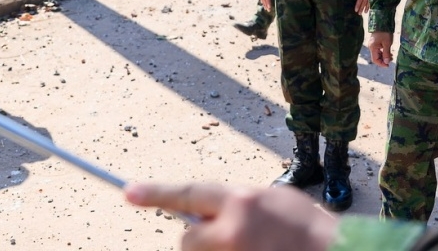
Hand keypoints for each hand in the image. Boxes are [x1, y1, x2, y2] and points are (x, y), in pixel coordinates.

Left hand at [124, 182, 336, 250]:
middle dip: (200, 243)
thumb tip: (207, 212)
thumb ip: (238, 204)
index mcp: (241, 202)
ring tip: (254, 249)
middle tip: (231, 242)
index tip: (128, 193)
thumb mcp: (273, 201)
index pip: (189, 194)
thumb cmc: (309, 230)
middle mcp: (232, 232)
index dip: (156, 193)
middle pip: (187, 241)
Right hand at [368, 32, 392, 67]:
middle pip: (376, 58)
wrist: (382, 23)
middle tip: (391, 59)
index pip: (375, 60)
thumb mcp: (387, 44)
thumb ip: (386, 54)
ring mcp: (373, 45)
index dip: (381, 64)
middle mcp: (371, 47)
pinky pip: (378, 50)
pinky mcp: (375, 43)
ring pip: (377, 54)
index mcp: (373, 48)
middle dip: (383, 60)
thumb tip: (387, 62)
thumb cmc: (385, 33)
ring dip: (384, 56)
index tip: (388, 65)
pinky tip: (389, 52)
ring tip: (392, 56)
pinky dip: (383, 53)